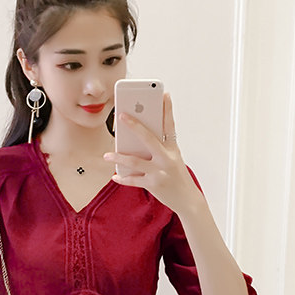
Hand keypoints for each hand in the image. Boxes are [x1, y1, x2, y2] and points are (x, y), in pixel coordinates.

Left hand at [103, 93, 203, 216]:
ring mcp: (160, 172)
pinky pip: (133, 180)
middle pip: (149, 138)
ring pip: (135, 161)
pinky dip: (123, 178)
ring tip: (106, 155)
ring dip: (118, 158)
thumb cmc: (177, 176)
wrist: (188, 200)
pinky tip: (114, 176)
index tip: (164, 94)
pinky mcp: (153, 185)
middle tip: (121, 115)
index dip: (168, 109)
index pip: (170, 125)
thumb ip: (159, 148)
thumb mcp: (173, 159)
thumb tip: (135, 139)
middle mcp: (167, 158)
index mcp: (173, 149)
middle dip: (134, 126)